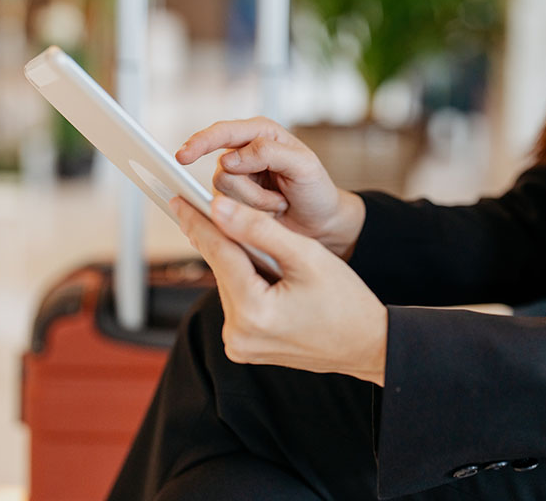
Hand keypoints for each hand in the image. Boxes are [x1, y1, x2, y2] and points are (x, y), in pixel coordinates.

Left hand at [170, 194, 387, 385]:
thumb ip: (258, 229)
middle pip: (222, 270)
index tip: (178, 198)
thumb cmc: (346, 303)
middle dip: (227, 240)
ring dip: (240, 263)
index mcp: (253, 312)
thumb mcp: (306, 256)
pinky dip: (247, 283)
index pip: (217, 253)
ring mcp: (239, 345)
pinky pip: (238, 303)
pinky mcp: (244, 348)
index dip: (198, 221)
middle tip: (227, 211)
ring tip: (271, 253)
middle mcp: (238, 334)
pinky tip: (269, 275)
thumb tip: (218, 208)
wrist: (367, 345)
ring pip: (229, 285)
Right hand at [176, 117, 365, 259]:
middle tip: (281, 197)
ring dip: (255, 204)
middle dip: (252, 191)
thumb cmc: (316, 191)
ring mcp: (237, 179)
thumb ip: (268, 153)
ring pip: (223, 194)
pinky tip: (269, 213)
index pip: (224, 133)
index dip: (202, 143)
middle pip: (222, 172)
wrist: (321, 224)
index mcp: (261, 133)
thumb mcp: (303, 166)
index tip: (184, 156)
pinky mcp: (233, 202)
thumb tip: (230, 158)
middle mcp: (243, 153)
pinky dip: (252, 216)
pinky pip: (226, 211)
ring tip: (278, 204)